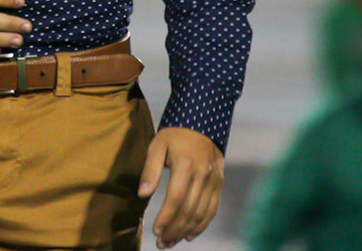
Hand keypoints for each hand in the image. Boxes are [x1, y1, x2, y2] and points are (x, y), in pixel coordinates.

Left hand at [138, 127, 223, 246]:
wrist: (201, 122)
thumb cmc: (174, 134)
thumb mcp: (157, 145)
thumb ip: (150, 170)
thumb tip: (143, 195)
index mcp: (186, 165)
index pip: (176, 198)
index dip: (166, 217)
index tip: (156, 230)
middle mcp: (202, 176)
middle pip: (189, 210)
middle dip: (174, 230)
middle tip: (162, 243)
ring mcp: (213, 181)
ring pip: (201, 213)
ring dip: (186, 231)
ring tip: (172, 242)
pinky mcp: (219, 184)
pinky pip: (212, 209)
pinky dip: (202, 225)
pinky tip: (190, 234)